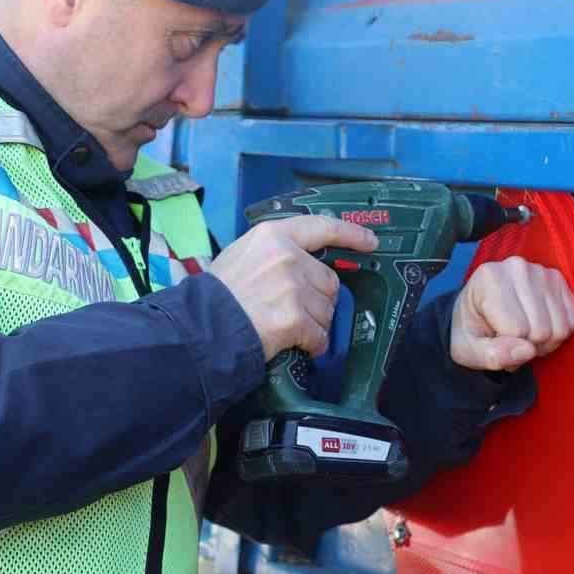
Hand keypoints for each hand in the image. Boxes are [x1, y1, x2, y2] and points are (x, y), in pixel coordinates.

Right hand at [210, 216, 377, 359]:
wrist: (203, 327)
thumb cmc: (217, 295)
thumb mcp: (241, 255)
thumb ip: (274, 252)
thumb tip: (305, 261)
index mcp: (273, 236)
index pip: (322, 227)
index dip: (351, 234)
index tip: (369, 241)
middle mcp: (287, 257)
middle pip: (329, 280)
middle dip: (318, 300)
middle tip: (294, 311)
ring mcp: (292, 288)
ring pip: (327, 310)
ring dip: (314, 324)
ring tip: (287, 328)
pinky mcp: (294, 318)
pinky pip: (320, 336)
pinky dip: (312, 345)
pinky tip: (297, 345)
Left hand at [451, 256, 573, 371]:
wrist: (477, 310)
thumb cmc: (471, 329)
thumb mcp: (468, 350)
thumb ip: (493, 355)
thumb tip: (527, 351)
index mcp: (488, 278)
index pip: (516, 331)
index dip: (508, 347)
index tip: (494, 338)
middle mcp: (517, 267)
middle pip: (541, 331)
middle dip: (527, 346)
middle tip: (510, 339)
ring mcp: (541, 271)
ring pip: (559, 328)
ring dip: (544, 342)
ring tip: (523, 333)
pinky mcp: (558, 280)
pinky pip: (572, 321)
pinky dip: (558, 332)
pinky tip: (538, 324)